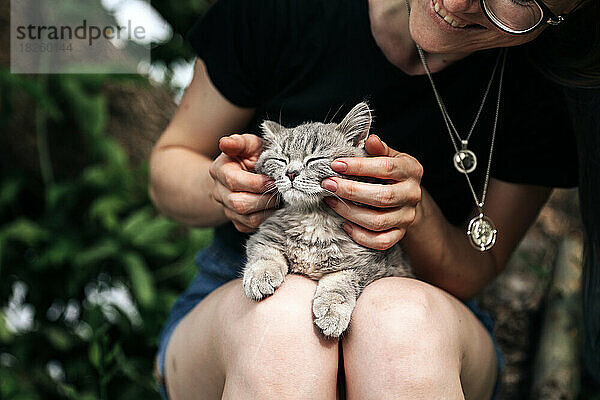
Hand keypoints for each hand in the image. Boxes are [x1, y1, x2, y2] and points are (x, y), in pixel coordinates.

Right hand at [209, 134, 277, 232]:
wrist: (247, 174)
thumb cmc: (252, 157)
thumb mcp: (249, 145)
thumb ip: (240, 142)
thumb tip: (226, 142)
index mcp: (219, 171)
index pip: (234, 181)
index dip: (257, 182)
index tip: (274, 179)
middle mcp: (219, 192)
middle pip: (239, 203)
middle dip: (264, 198)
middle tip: (280, 191)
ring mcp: (227, 209)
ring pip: (247, 218)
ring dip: (267, 210)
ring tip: (279, 199)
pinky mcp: (238, 222)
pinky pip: (252, 227)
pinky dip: (266, 219)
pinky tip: (274, 208)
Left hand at [322, 135, 422, 249]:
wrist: (404, 195)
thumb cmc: (390, 172)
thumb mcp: (387, 155)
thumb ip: (378, 149)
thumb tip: (370, 139)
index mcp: (411, 170)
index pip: (386, 168)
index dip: (360, 166)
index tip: (336, 164)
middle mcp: (413, 194)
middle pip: (382, 197)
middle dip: (351, 191)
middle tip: (328, 184)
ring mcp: (407, 216)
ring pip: (378, 221)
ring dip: (350, 212)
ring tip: (330, 201)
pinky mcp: (400, 234)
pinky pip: (381, 242)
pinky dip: (361, 236)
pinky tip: (344, 225)